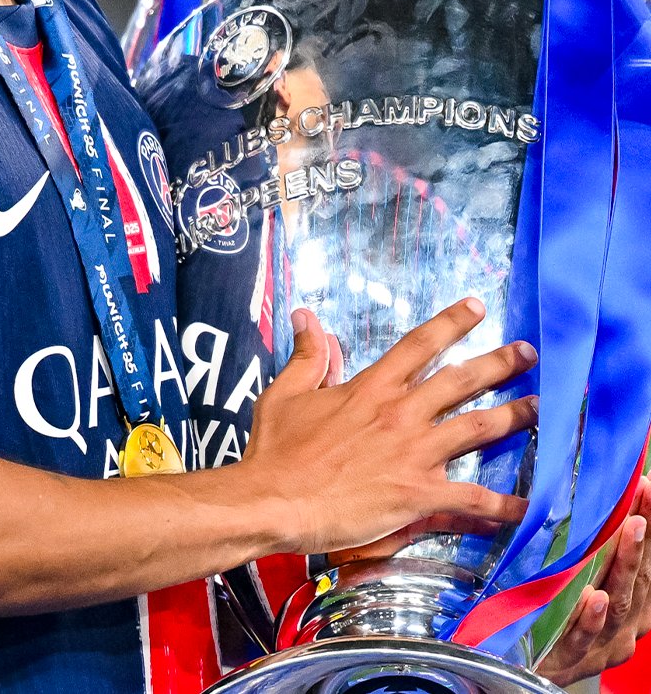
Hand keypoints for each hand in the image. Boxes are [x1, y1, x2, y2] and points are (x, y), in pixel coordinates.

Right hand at [241, 298, 537, 556]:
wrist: (273, 500)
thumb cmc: (276, 450)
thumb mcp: (286, 393)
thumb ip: (307, 356)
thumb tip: (308, 318)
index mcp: (370, 387)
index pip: (419, 344)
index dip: (451, 322)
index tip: (477, 307)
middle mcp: (399, 413)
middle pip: (460, 380)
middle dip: (499, 363)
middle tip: (529, 352)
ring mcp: (412, 453)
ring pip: (475, 428)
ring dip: (512, 417)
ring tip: (539, 409)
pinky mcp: (417, 493)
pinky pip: (471, 497)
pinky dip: (502, 503)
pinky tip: (526, 506)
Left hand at [536, 477, 650, 687]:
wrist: (528, 665)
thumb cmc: (560, 617)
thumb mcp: (579, 579)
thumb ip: (591, 548)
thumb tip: (594, 497)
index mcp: (632, 603)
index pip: (645, 557)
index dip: (648, 520)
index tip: (645, 484)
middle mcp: (625, 623)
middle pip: (637, 576)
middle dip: (641, 535)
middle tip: (641, 495)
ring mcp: (603, 642)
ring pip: (618, 602)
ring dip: (625, 564)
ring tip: (631, 530)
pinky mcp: (573, 658)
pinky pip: (584, 637)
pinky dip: (591, 618)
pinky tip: (594, 599)